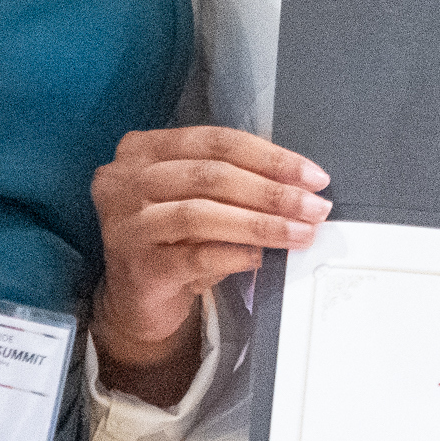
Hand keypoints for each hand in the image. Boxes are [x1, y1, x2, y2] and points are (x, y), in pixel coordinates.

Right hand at [90, 124, 329, 399]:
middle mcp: (125, 180)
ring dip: (260, 223)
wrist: (137, 299)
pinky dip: (234, 255)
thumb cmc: (174, 240)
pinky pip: (194, 256)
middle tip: (314, 207)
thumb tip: (302, 186)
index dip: (270, 157)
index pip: (216, 141)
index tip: (312, 176)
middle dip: (272, 191)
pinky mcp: (137, 266)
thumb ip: (235, 182)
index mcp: (144, 149)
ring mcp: (126, 223)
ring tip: (299, 233)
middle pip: (211, 175)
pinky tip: (260, 258)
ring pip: (202, 214)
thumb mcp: (198, 199)